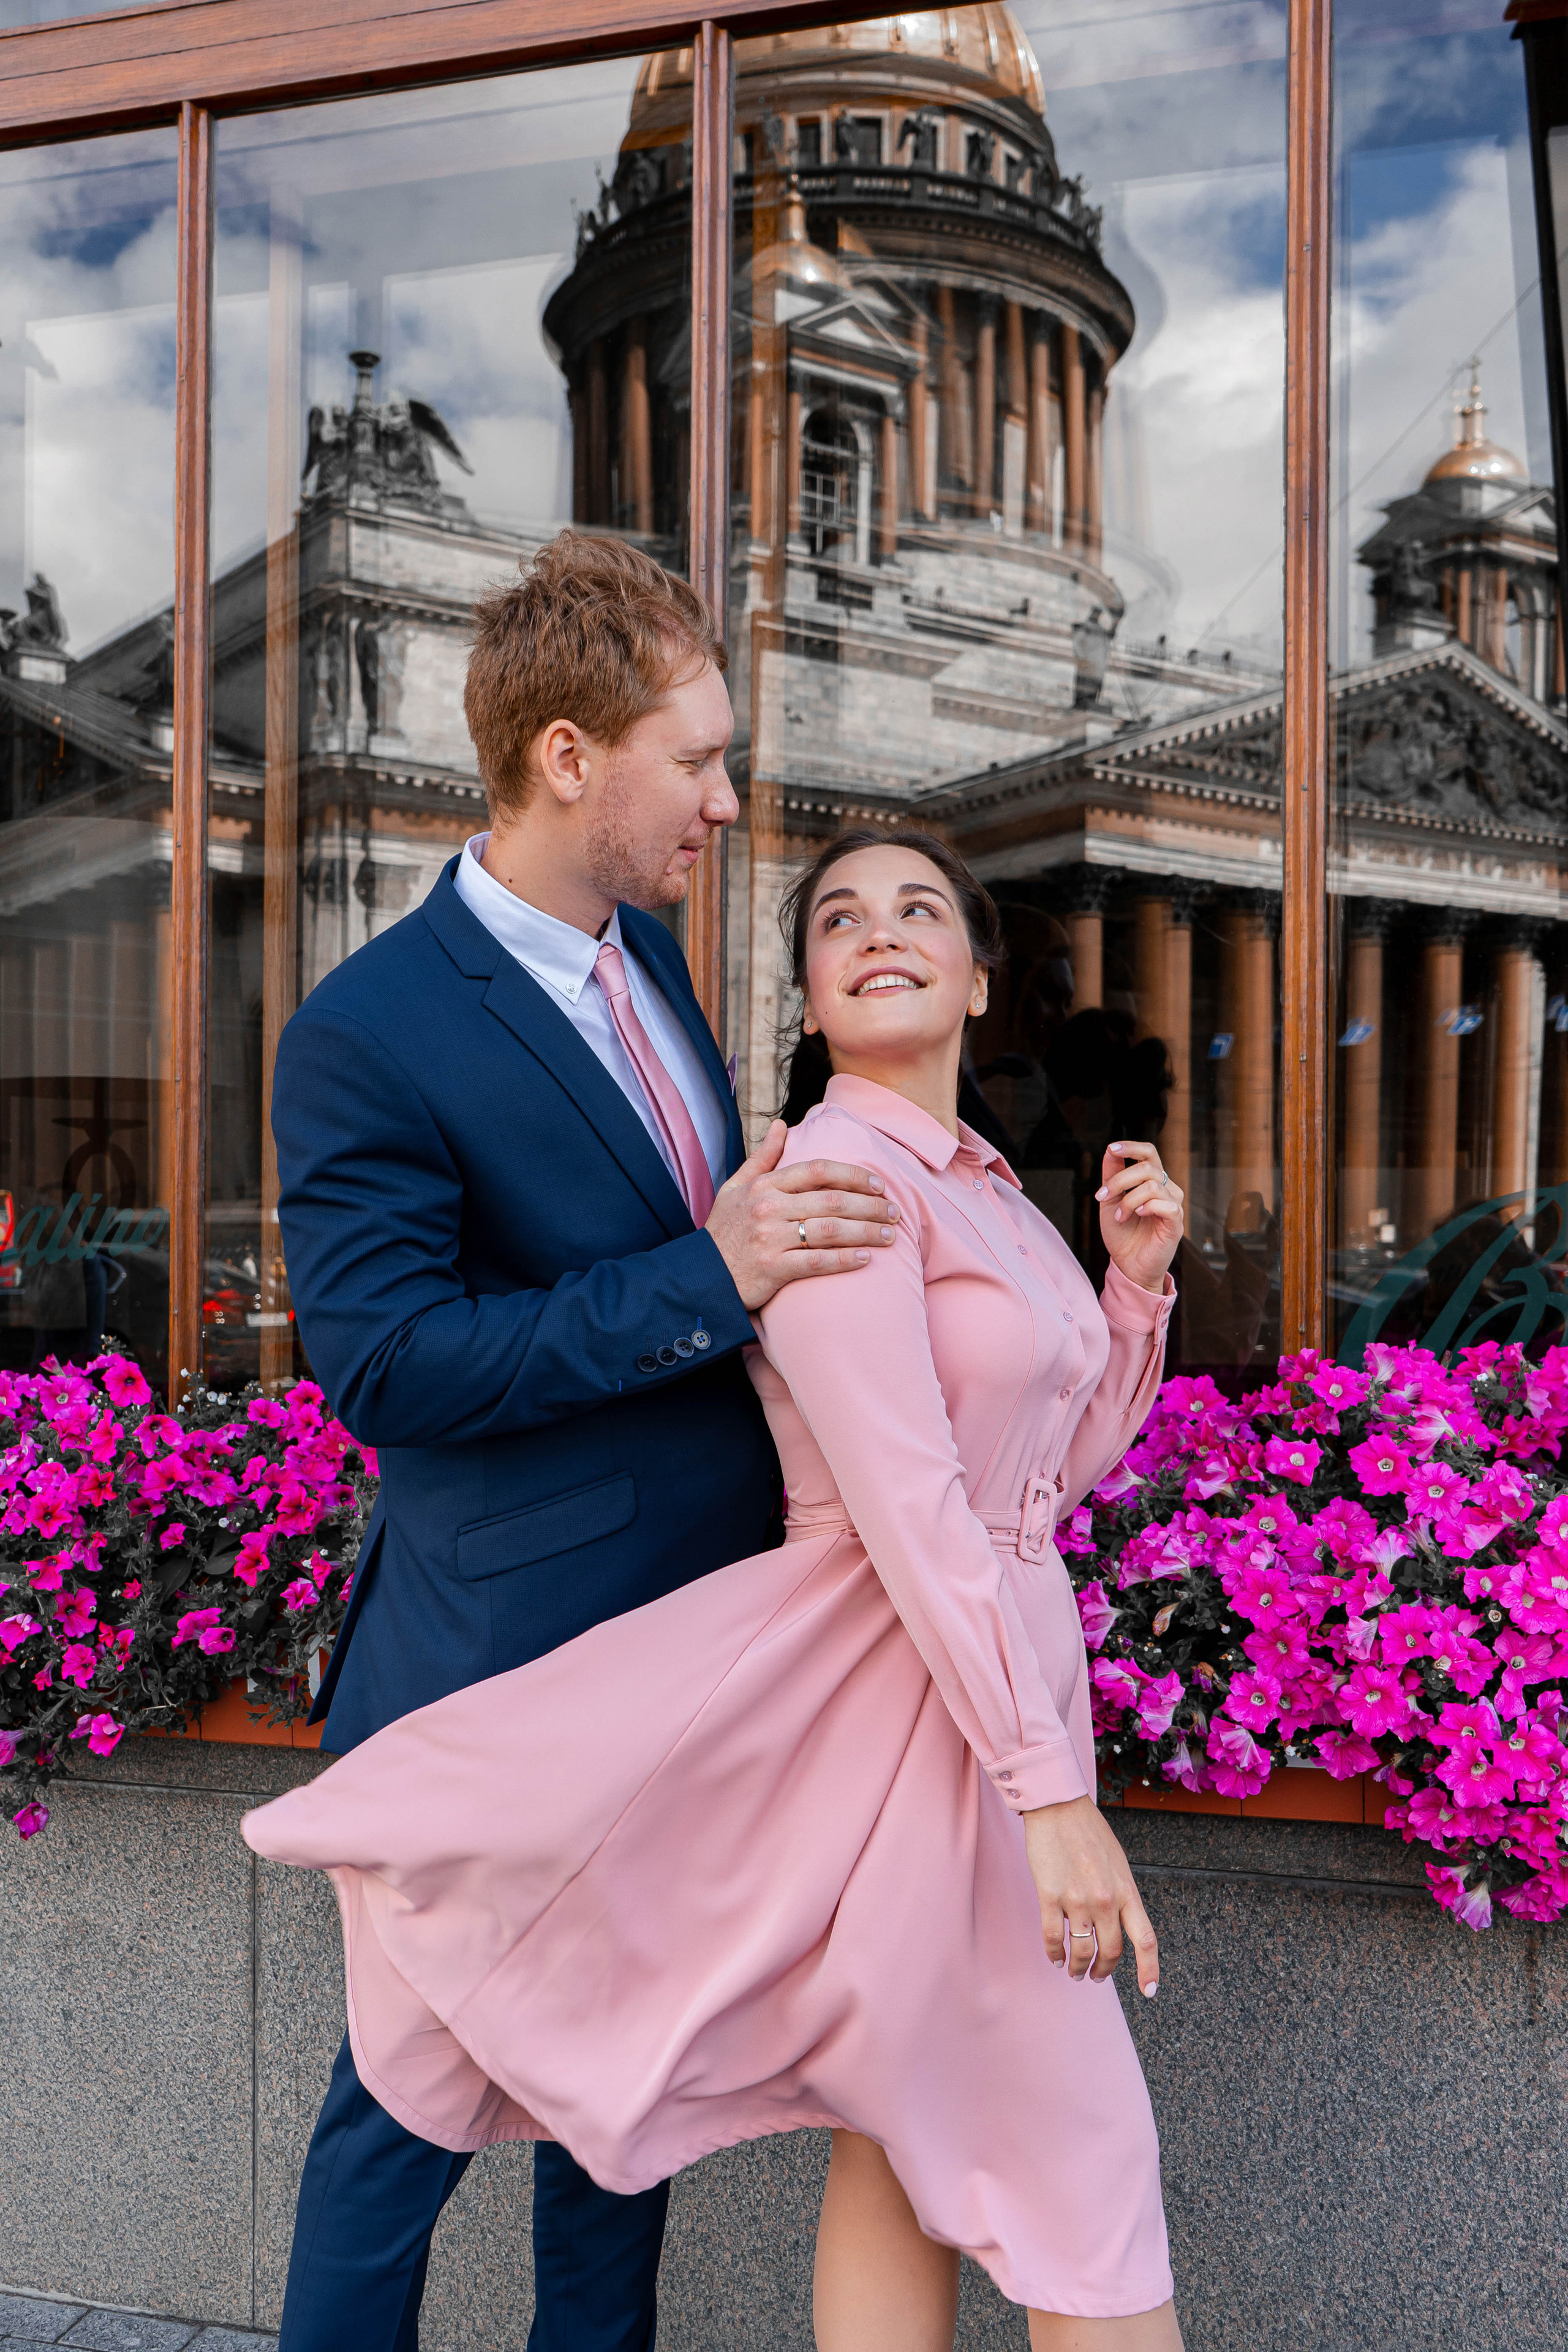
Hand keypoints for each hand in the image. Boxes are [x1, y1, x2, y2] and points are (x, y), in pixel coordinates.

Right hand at [706, 1118, 898, 1310]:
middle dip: (870, 1206)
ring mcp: (771, 1239)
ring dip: (866, 1232)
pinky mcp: (773, 1269)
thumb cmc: (724, 1230)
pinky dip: (845, 1260)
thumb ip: (762, 1157)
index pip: (818, 1170)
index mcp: (764, 1186)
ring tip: (890, 1235)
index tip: (879, 1184)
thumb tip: (782, 1124)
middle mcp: (768, 1209)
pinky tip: (866, 1259)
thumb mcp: (736, 1188)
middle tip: (895, 1212)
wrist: (701, 1275)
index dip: (853, 1175)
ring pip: (830, 1231)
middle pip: (832, 1201)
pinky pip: (817, 1262)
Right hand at [1023, 1795, 1158, 1994]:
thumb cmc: (1089, 1831)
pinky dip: (1054, 1954)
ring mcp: (1077, 1899)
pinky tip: (1055, 1957)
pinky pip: (1053, 1938)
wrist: (1058, 1806)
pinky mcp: (1049, 1895)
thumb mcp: (1118, 1863)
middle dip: (1103, 1970)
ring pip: (1081, 1950)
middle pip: (1110, 1952)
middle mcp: (1106, 1899)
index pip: (1145, 1940)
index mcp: (1127, 1890)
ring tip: (1073, 1971)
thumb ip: (1121, 1894)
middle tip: (1096, 1976)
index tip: (1149, 1992)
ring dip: (1078, 1967)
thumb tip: (1119, 1923)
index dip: (1149, 1970)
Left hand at [1095, 1139, 1181, 1292]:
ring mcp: (1173, 1205)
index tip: (1112, 1149)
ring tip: (1120, 1217)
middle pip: (1146, 1167)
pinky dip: (1146, 1207)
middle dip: (1119, 1180)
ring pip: (1152, 1186)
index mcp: (1152, 1181)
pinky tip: (1138, 1216)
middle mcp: (1167, 1189)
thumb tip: (1109, 1150)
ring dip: (1128, 1201)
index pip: (1149, 1153)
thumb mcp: (1110, 1201)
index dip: (1132, 1147)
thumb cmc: (1122, 1234)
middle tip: (1103, 1197)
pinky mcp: (1176, 1223)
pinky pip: (1165, 1205)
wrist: (1128, 1265)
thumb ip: (1111, 1176)